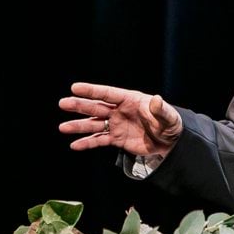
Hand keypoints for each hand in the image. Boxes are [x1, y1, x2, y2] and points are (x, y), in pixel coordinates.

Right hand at [58, 82, 182, 154]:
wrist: (171, 142)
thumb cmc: (170, 124)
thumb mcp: (168, 116)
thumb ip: (160, 109)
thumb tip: (157, 99)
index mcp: (130, 100)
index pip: (108, 93)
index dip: (92, 90)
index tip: (75, 87)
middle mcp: (119, 111)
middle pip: (96, 107)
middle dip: (80, 106)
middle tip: (63, 103)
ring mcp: (116, 125)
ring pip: (94, 125)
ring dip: (79, 126)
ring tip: (63, 127)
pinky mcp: (117, 139)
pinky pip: (99, 141)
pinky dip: (87, 143)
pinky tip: (74, 145)